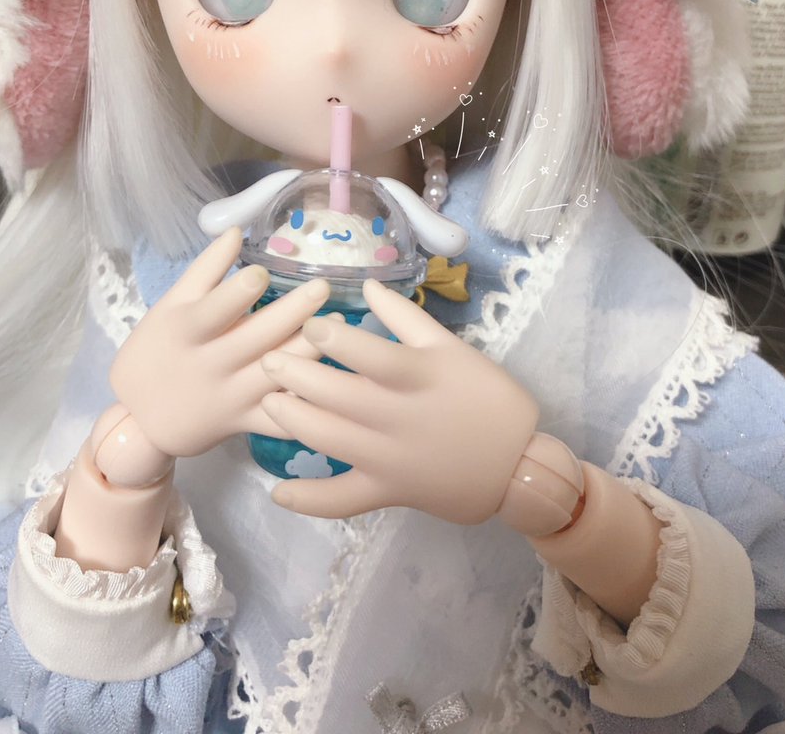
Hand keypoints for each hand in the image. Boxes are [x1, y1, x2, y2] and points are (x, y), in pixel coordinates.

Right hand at [110, 228, 329, 457]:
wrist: (137, 418)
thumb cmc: (157, 349)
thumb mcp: (170, 305)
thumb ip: (206, 268)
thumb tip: (237, 230)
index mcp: (187, 331)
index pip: (214, 311)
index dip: (237, 292)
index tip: (262, 271)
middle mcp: (210, 365)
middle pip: (256, 338)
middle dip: (293, 312)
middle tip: (323, 286)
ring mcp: (229, 397)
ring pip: (276, 376)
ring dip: (310, 352)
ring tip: (339, 324)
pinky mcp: (244, 423)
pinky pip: (280, 420)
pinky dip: (306, 407)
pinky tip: (334, 382)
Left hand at [260, 278, 538, 522]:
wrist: (517, 465)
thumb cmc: (486, 396)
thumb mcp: (452, 347)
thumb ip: (405, 316)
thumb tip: (367, 284)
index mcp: (417, 377)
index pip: (368, 354)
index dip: (333, 337)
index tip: (310, 323)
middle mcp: (397, 417)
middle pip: (336, 395)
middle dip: (296, 375)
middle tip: (268, 359)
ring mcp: (389, 458)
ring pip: (329, 440)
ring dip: (292, 421)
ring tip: (267, 401)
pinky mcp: (387, 491)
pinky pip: (342, 501)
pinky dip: (309, 501)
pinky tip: (278, 492)